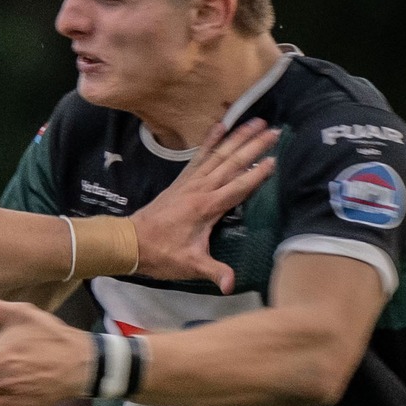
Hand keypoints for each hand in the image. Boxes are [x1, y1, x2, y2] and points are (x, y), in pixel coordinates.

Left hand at [127, 118, 275, 289]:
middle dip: (253, 146)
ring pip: (218, 154)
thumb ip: (214, 272)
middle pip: (231, 163)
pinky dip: (210, 140)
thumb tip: (231, 285)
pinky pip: (199, 156)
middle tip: (274, 130)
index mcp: (206, 208)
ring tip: (256, 120)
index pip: (238, 187)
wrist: (130, 242)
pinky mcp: (181, 181)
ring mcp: (190, 182)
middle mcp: (200, 189)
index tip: (275, 160)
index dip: (256, 174)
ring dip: (237, 136)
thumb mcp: (190, 265)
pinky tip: (221, 126)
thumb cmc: (161, 254)